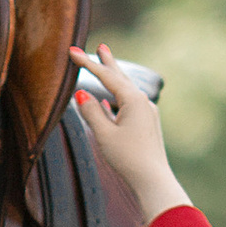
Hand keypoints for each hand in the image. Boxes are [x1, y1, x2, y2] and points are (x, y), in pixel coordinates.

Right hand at [71, 44, 186, 219]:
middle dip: (109, 62)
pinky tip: (110, 102)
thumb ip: (91, 112)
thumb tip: (82, 94)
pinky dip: (118, 98)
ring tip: (106, 67)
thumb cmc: (128, 158)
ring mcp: (147, 113)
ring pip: (126, 90)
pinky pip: (129, 105)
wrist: (153, 180)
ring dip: (114, 79)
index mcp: (133, 100)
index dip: (87, 63)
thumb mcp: (104, 134)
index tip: (72, 50)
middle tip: (101, 46)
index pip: (106, 76)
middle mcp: (143, 103)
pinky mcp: (147, 125)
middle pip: (121, 77)